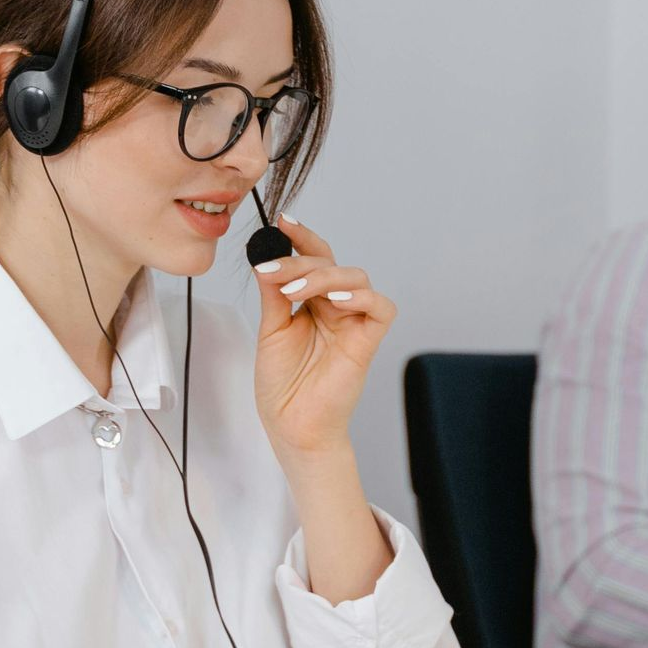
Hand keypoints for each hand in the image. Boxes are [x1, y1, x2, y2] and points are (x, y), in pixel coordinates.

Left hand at [253, 212, 396, 457]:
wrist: (292, 426)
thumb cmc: (282, 386)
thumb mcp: (270, 331)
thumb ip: (274, 294)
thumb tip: (267, 257)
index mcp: (311, 302)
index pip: (313, 259)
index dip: (301, 238)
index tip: (282, 221)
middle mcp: (335, 307)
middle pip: (332, 263)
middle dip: (302, 261)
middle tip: (274, 272)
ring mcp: (353, 322)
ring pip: (356, 277)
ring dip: (324, 276)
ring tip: (295, 292)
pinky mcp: (367, 341)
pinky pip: (381, 307)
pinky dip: (361, 296)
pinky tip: (334, 300)